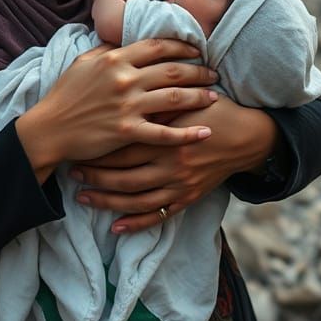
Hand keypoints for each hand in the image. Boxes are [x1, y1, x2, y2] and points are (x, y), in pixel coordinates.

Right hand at [15, 39, 217, 183]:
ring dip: (198, 96)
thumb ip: (106, 49)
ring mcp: (127, 106)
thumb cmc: (64, 95)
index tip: (198, 49)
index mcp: (115, 59)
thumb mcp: (83, 62)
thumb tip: (124, 37)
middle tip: (214, 73)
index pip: (158, 46)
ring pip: (174, 98)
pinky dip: (187, 133)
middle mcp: (124, 79)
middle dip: (198, 71)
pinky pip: (164, 132)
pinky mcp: (127, 132)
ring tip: (214, 97)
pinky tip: (204, 132)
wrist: (48, 128)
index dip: (183, 46)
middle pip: (173, 70)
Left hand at [67, 95, 280, 232]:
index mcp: (168, 138)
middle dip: (95, 177)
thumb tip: (126, 94)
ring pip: (137, 199)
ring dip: (107, 202)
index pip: (124, 147)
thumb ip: (158, 102)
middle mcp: (172, 165)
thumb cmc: (215, 111)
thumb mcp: (187, 100)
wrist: (248, 136)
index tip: (77, 147)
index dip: (98, 150)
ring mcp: (181, 185)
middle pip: (124, 176)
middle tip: (72, 174)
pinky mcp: (189, 198)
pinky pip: (159, 215)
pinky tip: (116, 227)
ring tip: (83, 199)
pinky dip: (137, 223)